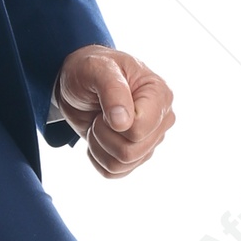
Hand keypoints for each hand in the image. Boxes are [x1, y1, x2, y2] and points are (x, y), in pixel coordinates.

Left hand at [54, 45, 175, 179]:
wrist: (79, 83)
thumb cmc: (91, 69)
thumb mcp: (96, 68)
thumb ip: (112, 90)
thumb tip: (124, 123)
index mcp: (160, 95)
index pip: (139, 129)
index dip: (113, 122)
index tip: (105, 102)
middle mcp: (161, 120)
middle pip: (131, 151)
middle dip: (103, 134)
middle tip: (99, 113)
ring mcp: (150, 140)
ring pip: (122, 164)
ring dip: (99, 145)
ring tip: (99, 122)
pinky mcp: (136, 155)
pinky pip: (114, 172)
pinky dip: (98, 157)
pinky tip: (98, 137)